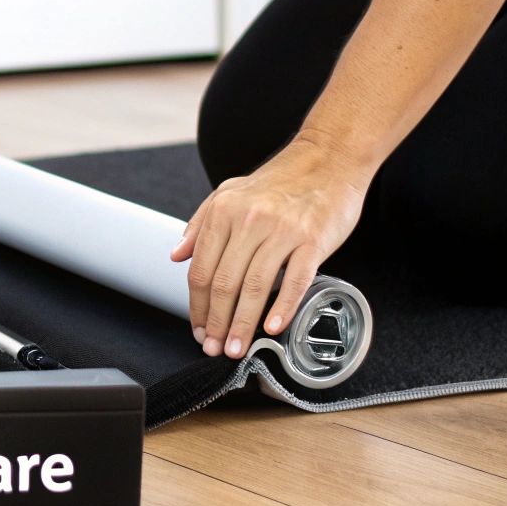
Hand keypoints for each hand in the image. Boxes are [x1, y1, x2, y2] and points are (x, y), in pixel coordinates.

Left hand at [168, 138, 370, 358]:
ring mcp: (283, 230)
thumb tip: (177, 255)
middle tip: (214, 347)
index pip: (202, 270)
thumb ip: (201, 223)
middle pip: (224, 283)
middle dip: (216, 322)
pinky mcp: (313, 239)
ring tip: (238, 347)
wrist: (329, 158)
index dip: (197, 306)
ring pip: (255, 286)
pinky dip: (282, 307)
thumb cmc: (282, 180)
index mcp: (224, 211)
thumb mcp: (231, 192)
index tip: (198, 328)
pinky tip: (273, 327)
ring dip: (243, 323)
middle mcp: (250, 220)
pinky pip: (295, 279)